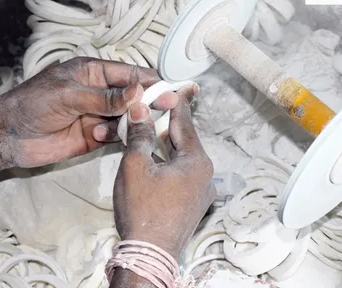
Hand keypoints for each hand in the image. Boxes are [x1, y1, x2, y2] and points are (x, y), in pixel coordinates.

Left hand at [1, 57, 177, 167]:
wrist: (9, 136)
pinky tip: (100, 135)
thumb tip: (137, 93)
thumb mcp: (69, 95)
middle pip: (132, 96)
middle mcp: (99, 92)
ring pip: (127, 116)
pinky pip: (116, 135)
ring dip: (131, 120)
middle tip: (168, 108)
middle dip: (148, 101)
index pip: (128, 74)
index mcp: (92, 72)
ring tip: (132, 124)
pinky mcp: (94, 136)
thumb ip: (104, 97)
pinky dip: (116, 136)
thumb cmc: (33, 105)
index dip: (149, 80)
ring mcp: (98, 115)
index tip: (171, 88)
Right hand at [113, 84, 215, 258]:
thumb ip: (139, 134)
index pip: (185, 123)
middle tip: (156, 106)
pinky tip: (154, 160)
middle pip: (184, 140)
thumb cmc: (143, 210)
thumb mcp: (135, 166)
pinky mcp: (192, 204)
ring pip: (181, 158)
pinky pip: (181, 174)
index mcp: (197, 161)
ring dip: (165, 145)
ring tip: (150, 130)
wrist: (149, 254)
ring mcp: (200, 192)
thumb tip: (139, 110)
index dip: (175, 103)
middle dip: (167, 124)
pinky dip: (167, 162)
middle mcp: (205, 175)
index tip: (174, 87)